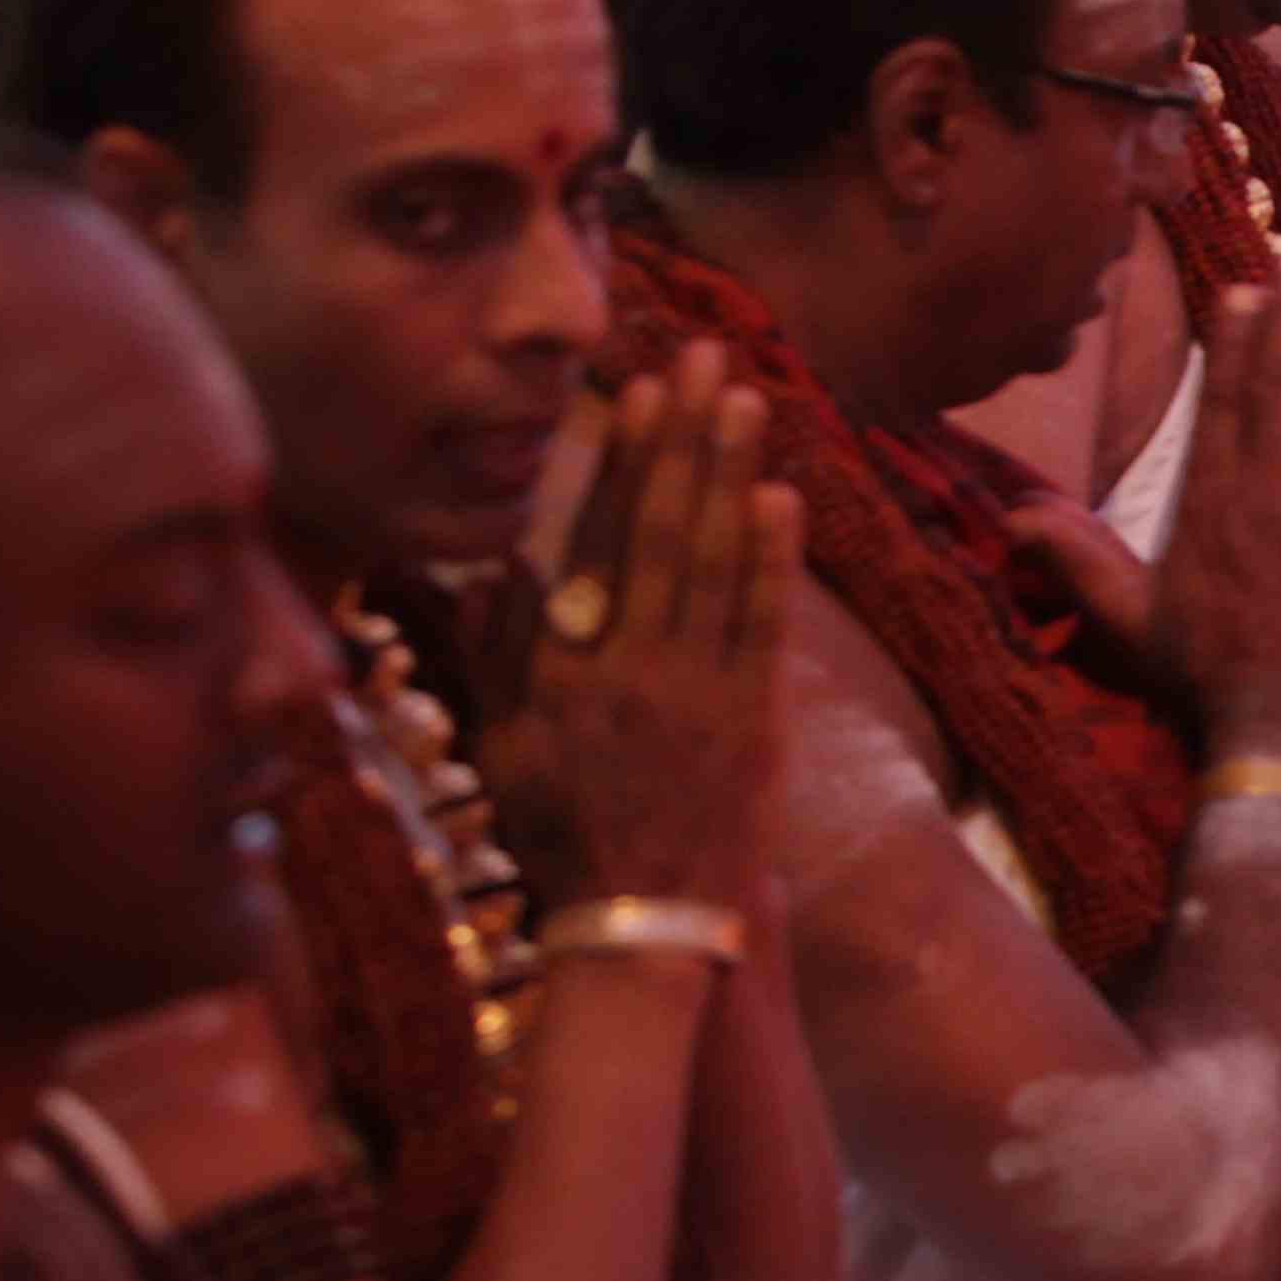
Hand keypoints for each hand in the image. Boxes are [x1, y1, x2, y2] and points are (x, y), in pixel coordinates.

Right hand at [490, 347, 801, 912]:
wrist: (645, 920)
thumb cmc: (564, 828)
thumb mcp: (502, 742)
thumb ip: (498, 650)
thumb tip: (501, 559)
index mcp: (562, 667)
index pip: (594, 542)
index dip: (618, 461)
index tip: (636, 393)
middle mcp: (628, 667)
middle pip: (661, 532)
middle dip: (687, 439)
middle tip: (708, 359)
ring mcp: (696, 692)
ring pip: (716, 565)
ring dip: (735, 475)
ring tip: (749, 400)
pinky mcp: (752, 719)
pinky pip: (763, 625)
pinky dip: (774, 561)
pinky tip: (782, 499)